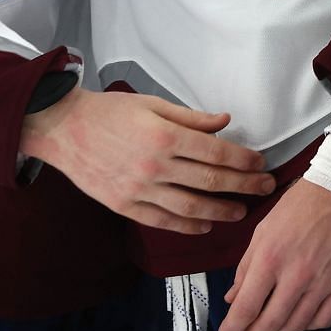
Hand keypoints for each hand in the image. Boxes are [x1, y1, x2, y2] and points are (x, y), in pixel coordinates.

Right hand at [20, 89, 273, 234]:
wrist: (64, 129)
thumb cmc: (109, 112)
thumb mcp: (153, 104)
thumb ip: (192, 118)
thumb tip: (226, 122)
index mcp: (164, 136)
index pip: (216, 153)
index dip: (243, 161)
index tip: (261, 164)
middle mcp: (155, 166)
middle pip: (210, 182)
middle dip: (244, 186)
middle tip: (266, 188)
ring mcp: (139, 190)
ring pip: (191, 207)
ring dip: (221, 211)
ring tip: (240, 211)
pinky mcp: (125, 206)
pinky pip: (163, 221)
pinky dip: (187, 226)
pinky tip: (205, 225)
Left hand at [217, 180, 330, 330]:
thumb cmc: (300, 205)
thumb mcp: (263, 229)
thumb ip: (246, 266)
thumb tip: (233, 297)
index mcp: (271, 258)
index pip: (246, 307)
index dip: (233, 327)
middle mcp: (297, 275)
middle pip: (270, 323)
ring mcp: (323, 282)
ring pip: (296, 326)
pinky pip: (323, 320)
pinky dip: (307, 327)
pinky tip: (298, 321)